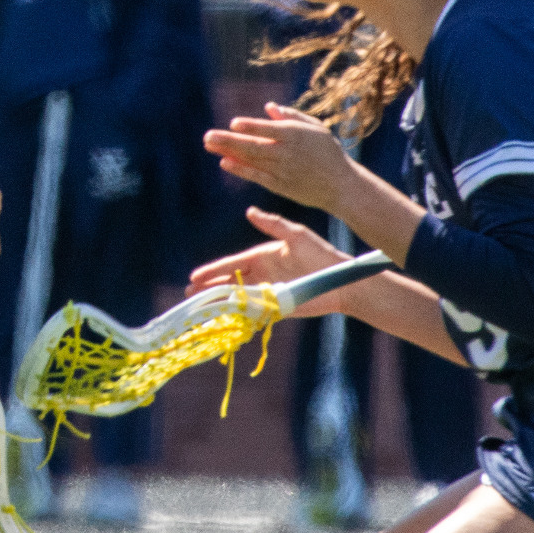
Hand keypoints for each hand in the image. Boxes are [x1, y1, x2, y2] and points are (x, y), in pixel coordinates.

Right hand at [186, 207, 354, 315]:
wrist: (343, 282)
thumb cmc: (322, 254)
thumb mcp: (297, 235)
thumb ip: (273, 224)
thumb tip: (250, 211)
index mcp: (262, 256)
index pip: (231, 264)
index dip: (212, 271)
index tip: (195, 276)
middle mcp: (261, 274)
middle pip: (229, 282)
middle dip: (209, 288)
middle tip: (190, 294)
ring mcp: (268, 292)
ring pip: (237, 298)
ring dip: (218, 303)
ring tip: (199, 310)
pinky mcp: (277, 307)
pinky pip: (253, 312)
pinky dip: (237, 316)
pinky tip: (223, 320)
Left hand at [203, 101, 355, 211]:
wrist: (341, 185)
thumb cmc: (327, 152)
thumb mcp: (315, 128)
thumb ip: (292, 116)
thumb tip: (269, 107)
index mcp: (296, 135)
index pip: (269, 130)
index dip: (251, 126)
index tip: (233, 123)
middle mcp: (286, 152)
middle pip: (254, 145)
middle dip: (229, 141)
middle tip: (207, 136)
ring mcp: (282, 170)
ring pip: (251, 160)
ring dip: (229, 152)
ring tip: (209, 145)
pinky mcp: (279, 184)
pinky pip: (256, 176)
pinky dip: (240, 170)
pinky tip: (224, 162)